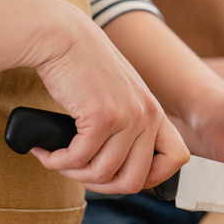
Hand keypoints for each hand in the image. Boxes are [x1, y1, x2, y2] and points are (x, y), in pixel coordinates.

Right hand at [30, 0, 188, 193]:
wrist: (63, 36)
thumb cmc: (85, 69)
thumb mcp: (121, 96)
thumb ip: (130, 125)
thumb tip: (118, 168)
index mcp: (156, 113)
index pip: (177, 159)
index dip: (152, 176)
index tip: (121, 172)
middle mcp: (147, 116)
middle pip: (134, 181)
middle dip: (102, 186)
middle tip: (78, 172)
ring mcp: (127, 118)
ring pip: (103, 174)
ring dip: (73, 173)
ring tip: (57, 159)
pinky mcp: (101, 117)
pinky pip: (78, 159)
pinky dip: (57, 161)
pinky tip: (45, 151)